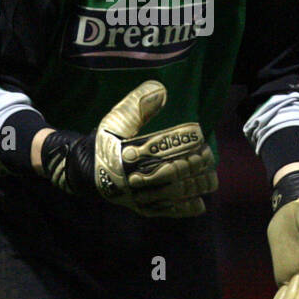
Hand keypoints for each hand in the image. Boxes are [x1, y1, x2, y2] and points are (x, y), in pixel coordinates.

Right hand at [42, 80, 217, 216]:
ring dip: (195, 185)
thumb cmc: (107, 142)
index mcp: (128, 152)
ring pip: (173, 193)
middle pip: (171, 172)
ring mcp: (138, 195)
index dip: (183, 141)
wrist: (87, 171)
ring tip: (210, 178)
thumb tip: (160, 88)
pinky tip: (201, 204)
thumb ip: (137, 104)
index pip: (161, 146)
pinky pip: (166, 211)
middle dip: (193, 164)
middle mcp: (133, 176)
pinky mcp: (141, 208)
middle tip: (207, 155)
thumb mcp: (116, 120)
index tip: (199, 135)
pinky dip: (184, 209)